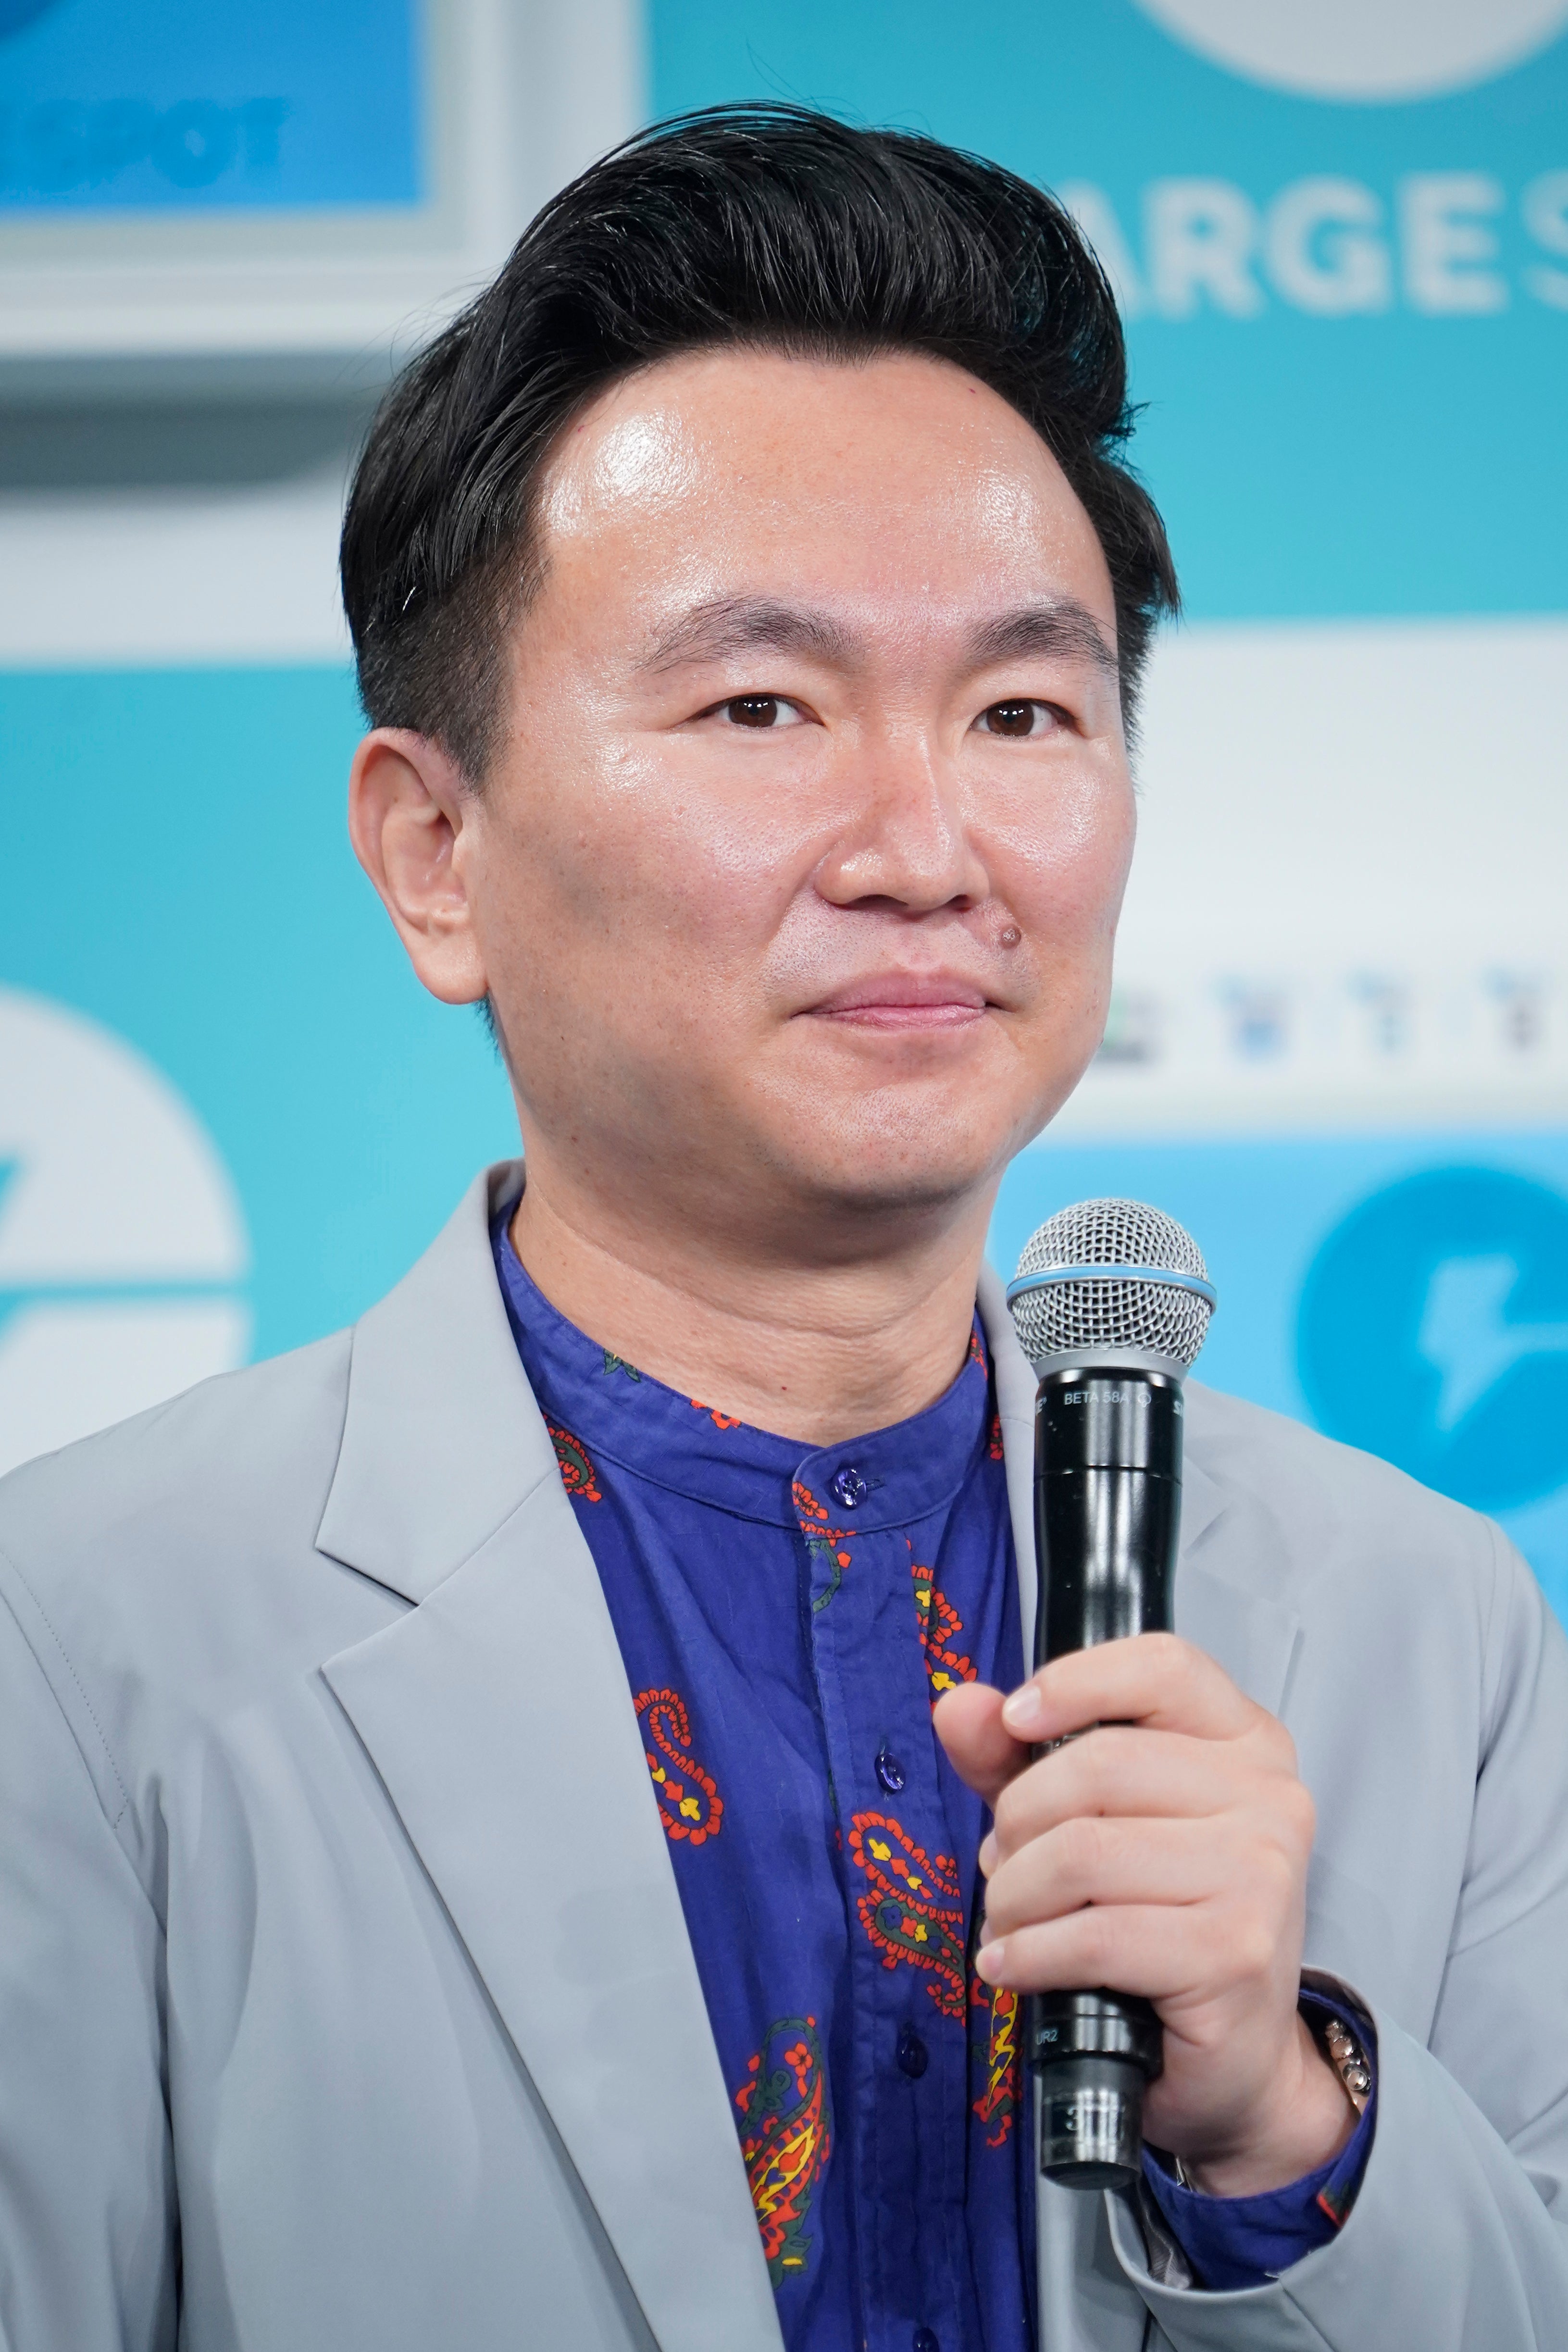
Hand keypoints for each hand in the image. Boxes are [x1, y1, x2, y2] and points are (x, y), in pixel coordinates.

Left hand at [934, 1632, 1353, 2195]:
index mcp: (1244, 1740)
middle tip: (1004, 1867)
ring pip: (1083, 1851)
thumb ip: (1017, 1758)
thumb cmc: (1163, 1921)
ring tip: (1011, 1920)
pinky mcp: (1234, 1951)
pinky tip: (1012, 1964)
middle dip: (1017, 1822)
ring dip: (1015, 1895)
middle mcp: (1267, 1795)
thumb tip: (961, 1708)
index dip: (1074, 1683)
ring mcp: (1258, 1873)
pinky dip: (1030, 1953)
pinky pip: (1094, 1933)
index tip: (1014, 1720)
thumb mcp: (1086, 1818)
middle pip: (1097, 1765)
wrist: (1236, 2056)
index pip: (1161, 1666)